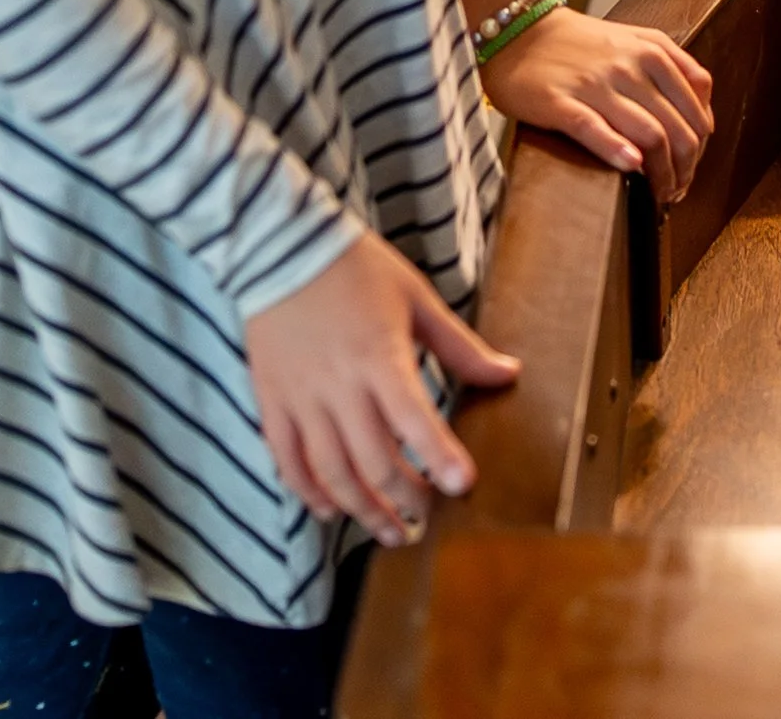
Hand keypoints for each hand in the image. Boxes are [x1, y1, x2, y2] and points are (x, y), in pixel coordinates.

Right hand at [244, 233, 519, 548]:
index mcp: (380, 357)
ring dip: (361, 510)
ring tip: (388, 531)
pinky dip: (308, 493)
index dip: (440, 457)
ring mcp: (301, 399)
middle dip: (404, 500)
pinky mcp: (272, 403)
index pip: (414, 420)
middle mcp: (339, 386)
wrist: (282, 249)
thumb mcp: (417, 299)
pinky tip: (330, 510)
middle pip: (373, 461)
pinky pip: (288, 462)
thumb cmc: (357, 270)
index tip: (463, 486)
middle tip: (425, 521)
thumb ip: (460, 347)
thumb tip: (509, 373)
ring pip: (331, 473)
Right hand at [482, 7, 714, 201]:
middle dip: (685, 168)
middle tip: (678, 190)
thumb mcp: (636, 41)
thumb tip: (702, 117)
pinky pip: (595, 129)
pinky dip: (618, 151)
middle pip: (679, 128)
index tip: (691, 167)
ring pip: (649, 134)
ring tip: (660, 195)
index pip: (697, 108)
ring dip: (662, 174)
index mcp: (653, 51)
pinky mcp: (560, 102)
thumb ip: (674, 68)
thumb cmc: (580, 43)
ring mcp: (595, 83)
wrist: (520, 31)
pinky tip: (632, 168)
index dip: (701, 146)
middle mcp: (630, 65)